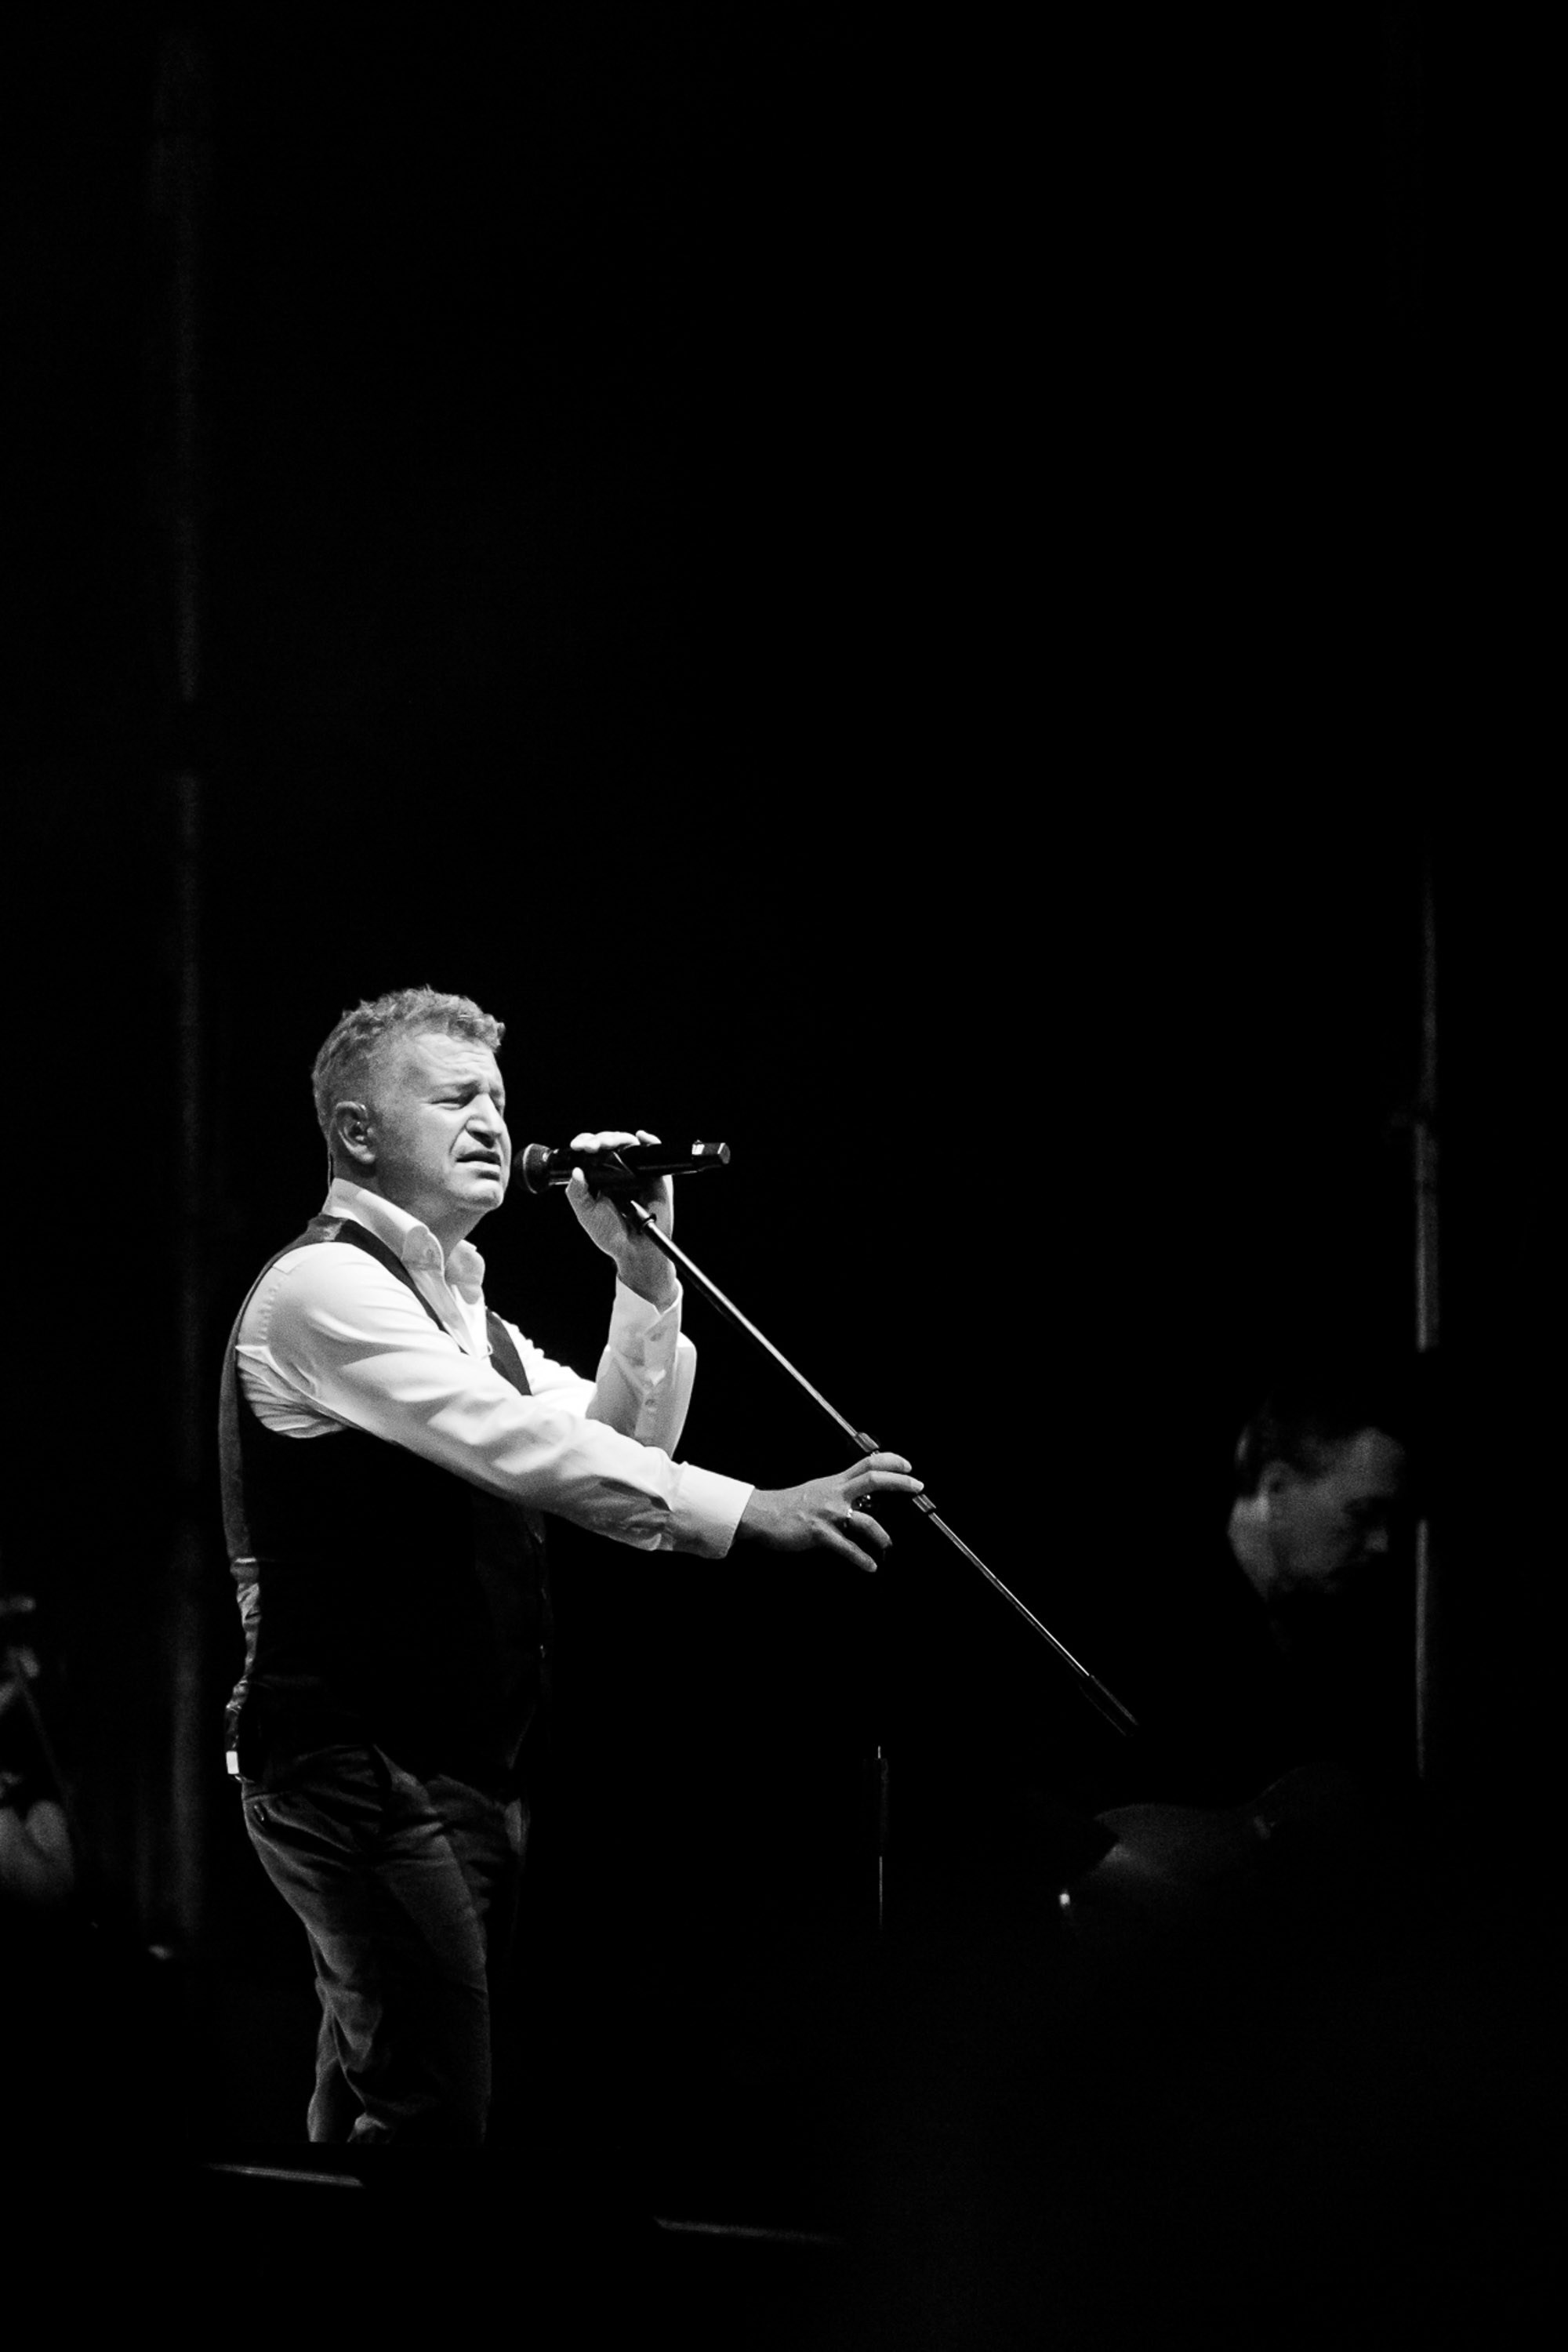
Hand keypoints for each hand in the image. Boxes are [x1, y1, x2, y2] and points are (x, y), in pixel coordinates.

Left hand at [566, 1129, 675, 1307]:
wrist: (634, 1250)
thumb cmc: (610, 1234)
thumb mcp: (585, 1213)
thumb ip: (576, 1193)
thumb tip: (576, 1171)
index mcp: (600, 1177)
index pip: (592, 1152)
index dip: (585, 1143)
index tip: (578, 1147)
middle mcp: (618, 1171)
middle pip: (610, 1143)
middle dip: (600, 1139)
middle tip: (591, 1147)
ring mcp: (638, 1172)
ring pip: (630, 1144)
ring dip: (618, 1137)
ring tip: (607, 1143)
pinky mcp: (656, 1177)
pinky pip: (654, 1154)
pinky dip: (650, 1141)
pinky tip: (640, 1137)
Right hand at [737, 1453, 923, 1571]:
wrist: (762, 1514)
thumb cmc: (788, 1505)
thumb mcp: (818, 1490)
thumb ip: (839, 1492)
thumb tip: (862, 1499)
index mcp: (835, 1482)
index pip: (868, 1463)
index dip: (891, 1461)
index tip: (908, 1465)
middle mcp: (835, 1493)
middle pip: (873, 1480)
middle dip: (899, 1482)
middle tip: (917, 1486)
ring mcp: (828, 1513)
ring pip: (864, 1520)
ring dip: (882, 1535)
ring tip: (888, 1545)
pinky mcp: (820, 1533)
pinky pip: (846, 1547)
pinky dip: (861, 1558)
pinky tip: (870, 1566)